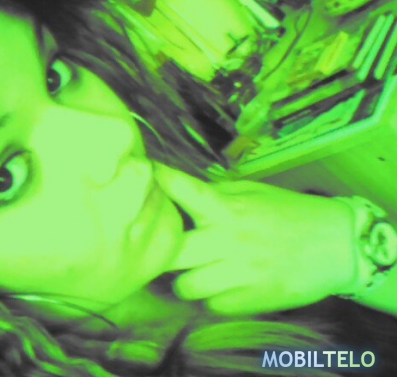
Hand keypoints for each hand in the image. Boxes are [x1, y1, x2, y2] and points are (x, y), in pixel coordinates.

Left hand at [154, 164, 357, 315]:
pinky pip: (212, 306)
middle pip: (172, 253)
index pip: (186, 192)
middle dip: (163, 253)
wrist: (337, 245)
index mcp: (229, 209)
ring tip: (198, 274)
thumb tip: (181, 191)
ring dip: (187, 281)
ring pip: (185, 287)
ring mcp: (240, 274)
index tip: (144, 176)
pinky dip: (213, 298)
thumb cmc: (291, 213)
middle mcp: (229, 241)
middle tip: (167, 252)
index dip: (161, 183)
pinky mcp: (251, 301)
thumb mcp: (256, 192)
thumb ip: (218, 193)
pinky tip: (225, 287)